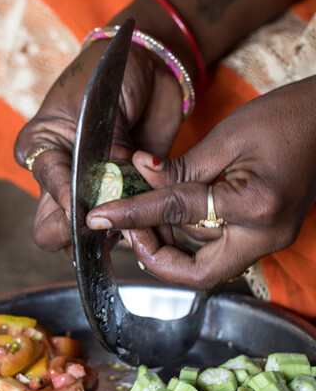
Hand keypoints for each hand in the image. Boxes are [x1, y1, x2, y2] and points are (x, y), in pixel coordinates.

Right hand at [15, 39, 184, 252]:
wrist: (146, 67)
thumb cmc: (109, 75)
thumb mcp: (100, 105)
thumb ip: (107, 149)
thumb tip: (117, 189)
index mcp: (41, 151)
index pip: (47, 189)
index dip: (66, 203)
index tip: (84, 212)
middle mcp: (61, 179)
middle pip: (53, 229)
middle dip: (79, 236)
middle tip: (104, 229)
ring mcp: (92, 192)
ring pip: (89, 237)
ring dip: (114, 237)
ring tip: (140, 230)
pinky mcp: (125, 197)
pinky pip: (127, 227)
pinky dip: (143, 231)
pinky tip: (157, 229)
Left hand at [87, 76, 315, 289]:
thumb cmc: (291, 117)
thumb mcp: (229, 137)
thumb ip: (180, 167)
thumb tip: (139, 176)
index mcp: (257, 207)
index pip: (179, 215)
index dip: (133, 215)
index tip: (100, 216)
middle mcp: (265, 235)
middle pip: (197, 273)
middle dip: (154, 256)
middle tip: (125, 227)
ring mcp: (266, 238)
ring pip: (203, 261)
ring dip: (166, 244)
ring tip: (137, 215)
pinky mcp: (261, 232)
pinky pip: (215, 245)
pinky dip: (185, 234)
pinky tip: (164, 212)